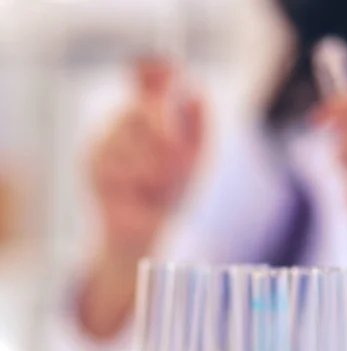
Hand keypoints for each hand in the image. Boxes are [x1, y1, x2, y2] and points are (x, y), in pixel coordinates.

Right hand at [90, 60, 204, 260]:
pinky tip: (137, 192)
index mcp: (150, 118)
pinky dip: (136, 180)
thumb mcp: (195, 162)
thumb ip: (200, 129)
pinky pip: (118, 163)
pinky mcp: (91, 160)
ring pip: (129, 139)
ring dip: (153, 167)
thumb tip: (198, 92)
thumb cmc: (171, 195)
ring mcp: (105, 139)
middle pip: (141, 108)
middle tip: (182, 160)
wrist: (144, 231)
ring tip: (155, 187)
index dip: (157, 73)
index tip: (167, 70)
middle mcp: (124, 122)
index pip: (151, 82)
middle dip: (166, 134)